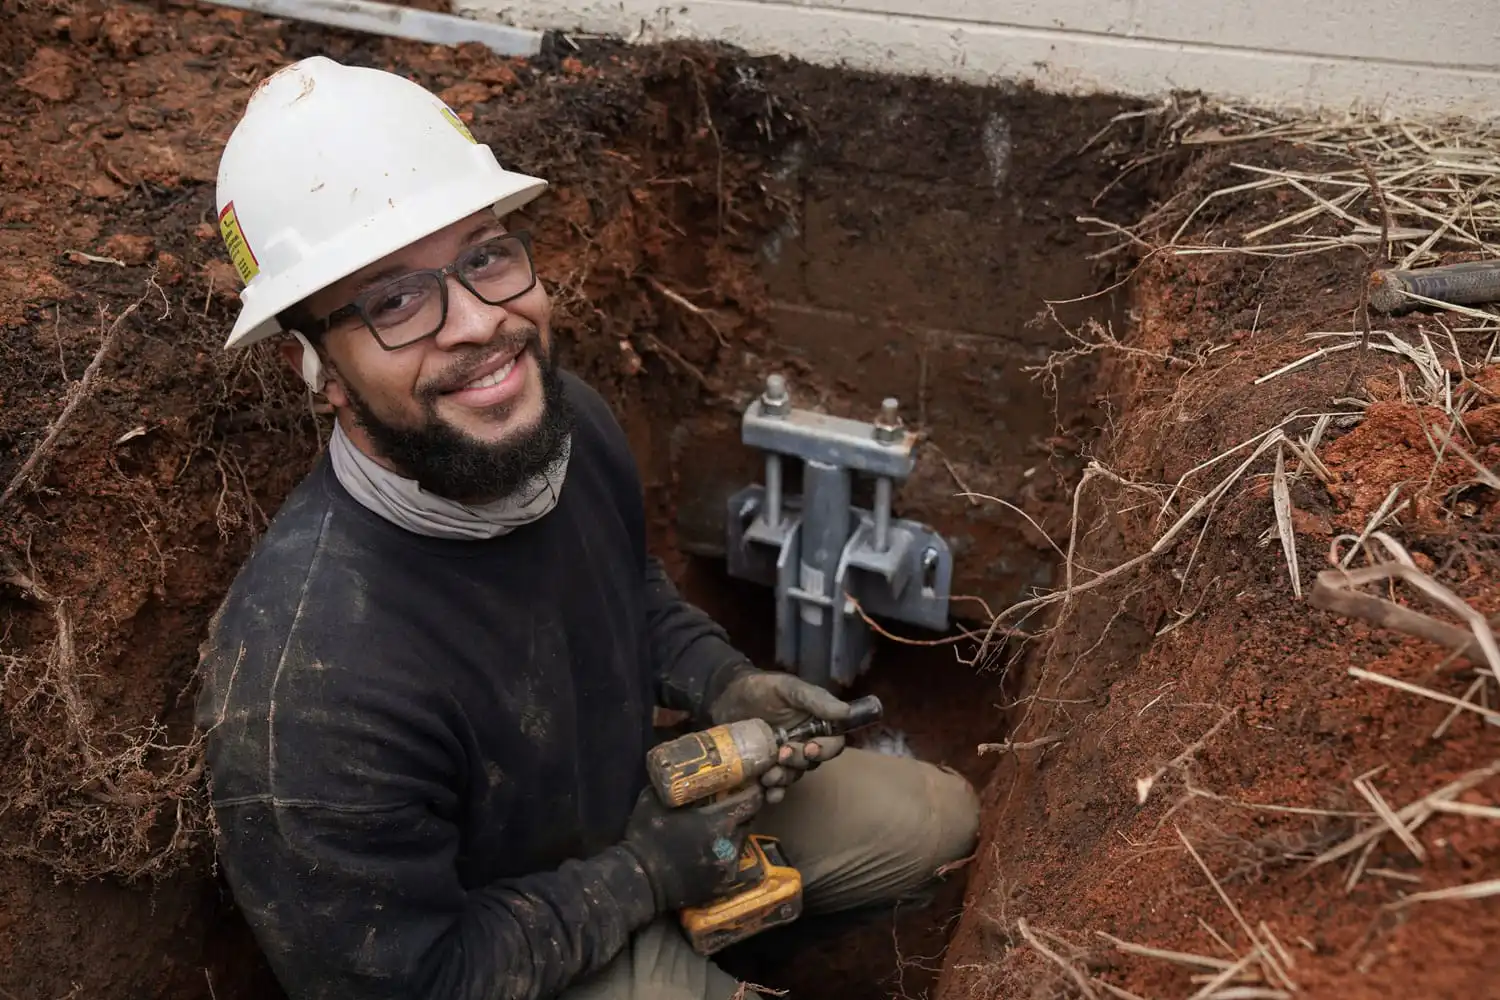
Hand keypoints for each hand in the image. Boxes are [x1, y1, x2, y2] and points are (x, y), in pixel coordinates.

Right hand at [621, 785, 763, 911]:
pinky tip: (711, 850)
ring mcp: (728, 866)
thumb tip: (679, 771)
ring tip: (717, 828)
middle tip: (730, 804)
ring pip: (741, 841)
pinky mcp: (723, 884)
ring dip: (733, 832)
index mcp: (717, 821)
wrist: (641, 883)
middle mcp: (729, 843)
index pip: (751, 801)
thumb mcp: (653, 801)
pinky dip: (726, 854)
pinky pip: (732, 862)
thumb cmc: (646, 838)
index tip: (748, 784)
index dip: (752, 792)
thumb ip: (672, 786)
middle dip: (742, 811)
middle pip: (748, 821)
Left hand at [709, 668, 852, 801]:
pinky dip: (773, 793)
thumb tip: (845, 711)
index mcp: (815, 725)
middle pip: (812, 763)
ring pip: (793, 776)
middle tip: (782, 755)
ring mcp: (783, 759)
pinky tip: (766, 793)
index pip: (832, 743)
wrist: (725, 697)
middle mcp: (803, 744)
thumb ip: (815, 699)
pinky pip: (774, 787)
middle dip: (799, 762)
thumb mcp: (788, 688)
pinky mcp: (764, 769)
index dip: (825, 750)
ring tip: (768, 774)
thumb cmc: (761, 689)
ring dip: (784, 779)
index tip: (810, 748)